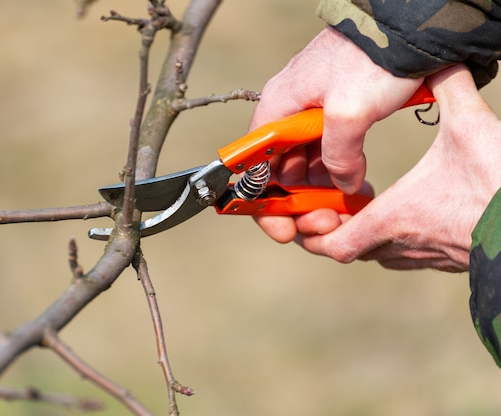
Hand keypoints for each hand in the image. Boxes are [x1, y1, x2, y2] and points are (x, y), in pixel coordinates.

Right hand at [251, 27, 422, 242]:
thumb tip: (344, 185)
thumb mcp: (350, 113)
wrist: (406, 26)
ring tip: (346, 205)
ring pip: (304, 160)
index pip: (253, 162)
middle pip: (279, 167)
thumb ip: (339, 156)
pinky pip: (326, 149)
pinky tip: (356, 185)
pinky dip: (337, 169)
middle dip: (299, 197)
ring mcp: (311, 110)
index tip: (281, 225)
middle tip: (325, 219)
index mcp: (278, 106)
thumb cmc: (373, 58)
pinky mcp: (334, 110)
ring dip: (321, 186)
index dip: (262, 198)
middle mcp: (288, 110)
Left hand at [295, 65, 500, 271]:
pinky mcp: (447, 260)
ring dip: (363, 235)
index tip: (310, 213)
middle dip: (334, 229)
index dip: (313, 234)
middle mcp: (403, 245)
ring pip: (377, 255)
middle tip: (334, 204)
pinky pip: (404, 256)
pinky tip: (402, 216)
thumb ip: (452, 89)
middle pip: (350, 251)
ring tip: (363, 208)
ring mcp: (426, 257)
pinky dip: (392, 241)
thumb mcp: (472, 128)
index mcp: (394, 218)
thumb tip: (442, 61)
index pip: (334, 245)